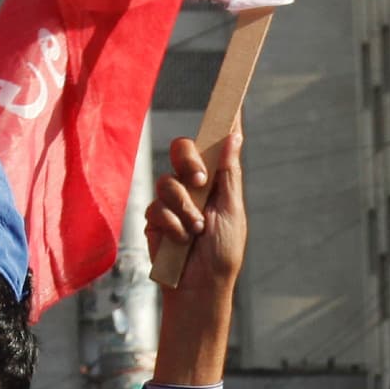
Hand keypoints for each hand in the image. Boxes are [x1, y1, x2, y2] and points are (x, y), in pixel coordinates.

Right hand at [146, 130, 244, 382]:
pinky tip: (179, 241)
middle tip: (200, 180)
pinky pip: (156, 208)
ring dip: (183, 207)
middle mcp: (193, 186)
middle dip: (188, 161)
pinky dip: (171, 225)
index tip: (231, 99)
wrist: (199, 289)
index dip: (222, 121)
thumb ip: (229, 174)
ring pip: (168, 182)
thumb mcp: (231, 212)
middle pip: (182, 150)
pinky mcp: (154, 219)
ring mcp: (172, 201)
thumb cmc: (222, 254)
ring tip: (195, 230)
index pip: (215, 145)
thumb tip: (234, 136)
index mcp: (216, 181)